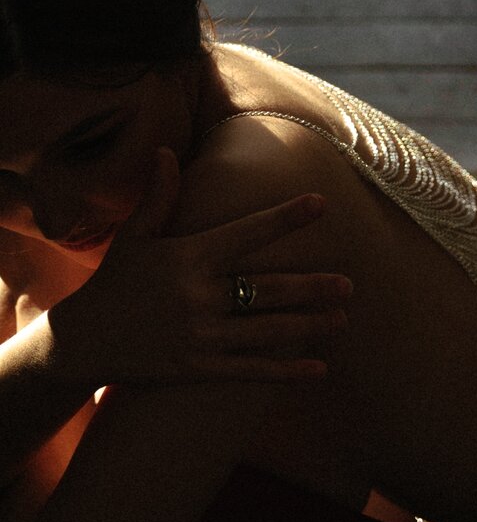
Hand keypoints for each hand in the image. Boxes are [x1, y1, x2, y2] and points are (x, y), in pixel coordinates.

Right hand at [48, 149, 349, 385]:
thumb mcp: (134, 237)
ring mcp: (200, 334)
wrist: (81, 340)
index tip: (321, 203)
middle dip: (312, 286)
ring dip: (310, 325)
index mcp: (189, 257)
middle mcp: (199, 295)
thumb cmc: (114, 281)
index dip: (286, 216)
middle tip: (349, 284)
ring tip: (342, 318)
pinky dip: (287, 371)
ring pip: (267, 329)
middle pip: (268, 287)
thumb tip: (166, 150)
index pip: (247, 232)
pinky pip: (251, 370)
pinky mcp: (197, 368)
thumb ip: (158, 196)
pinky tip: (319, 370)